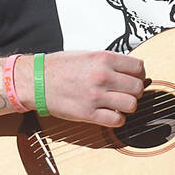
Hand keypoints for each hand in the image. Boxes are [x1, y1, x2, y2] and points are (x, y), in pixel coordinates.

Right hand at [15, 51, 147, 126]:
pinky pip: (117, 120)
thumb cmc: (59, 67)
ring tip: (119, 104)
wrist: (36, 80)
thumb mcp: (87, 55)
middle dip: (135, 91)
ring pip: (132, 105)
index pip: (138, 67)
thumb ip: (108, 62)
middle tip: (126, 93)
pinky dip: (117, 119)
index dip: (139, 75)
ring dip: (128, 106)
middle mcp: (102, 76)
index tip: (134, 79)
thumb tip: (128, 70)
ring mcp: (96, 96)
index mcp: (103, 59)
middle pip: (138, 87)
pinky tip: (110, 114)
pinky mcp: (88, 113)